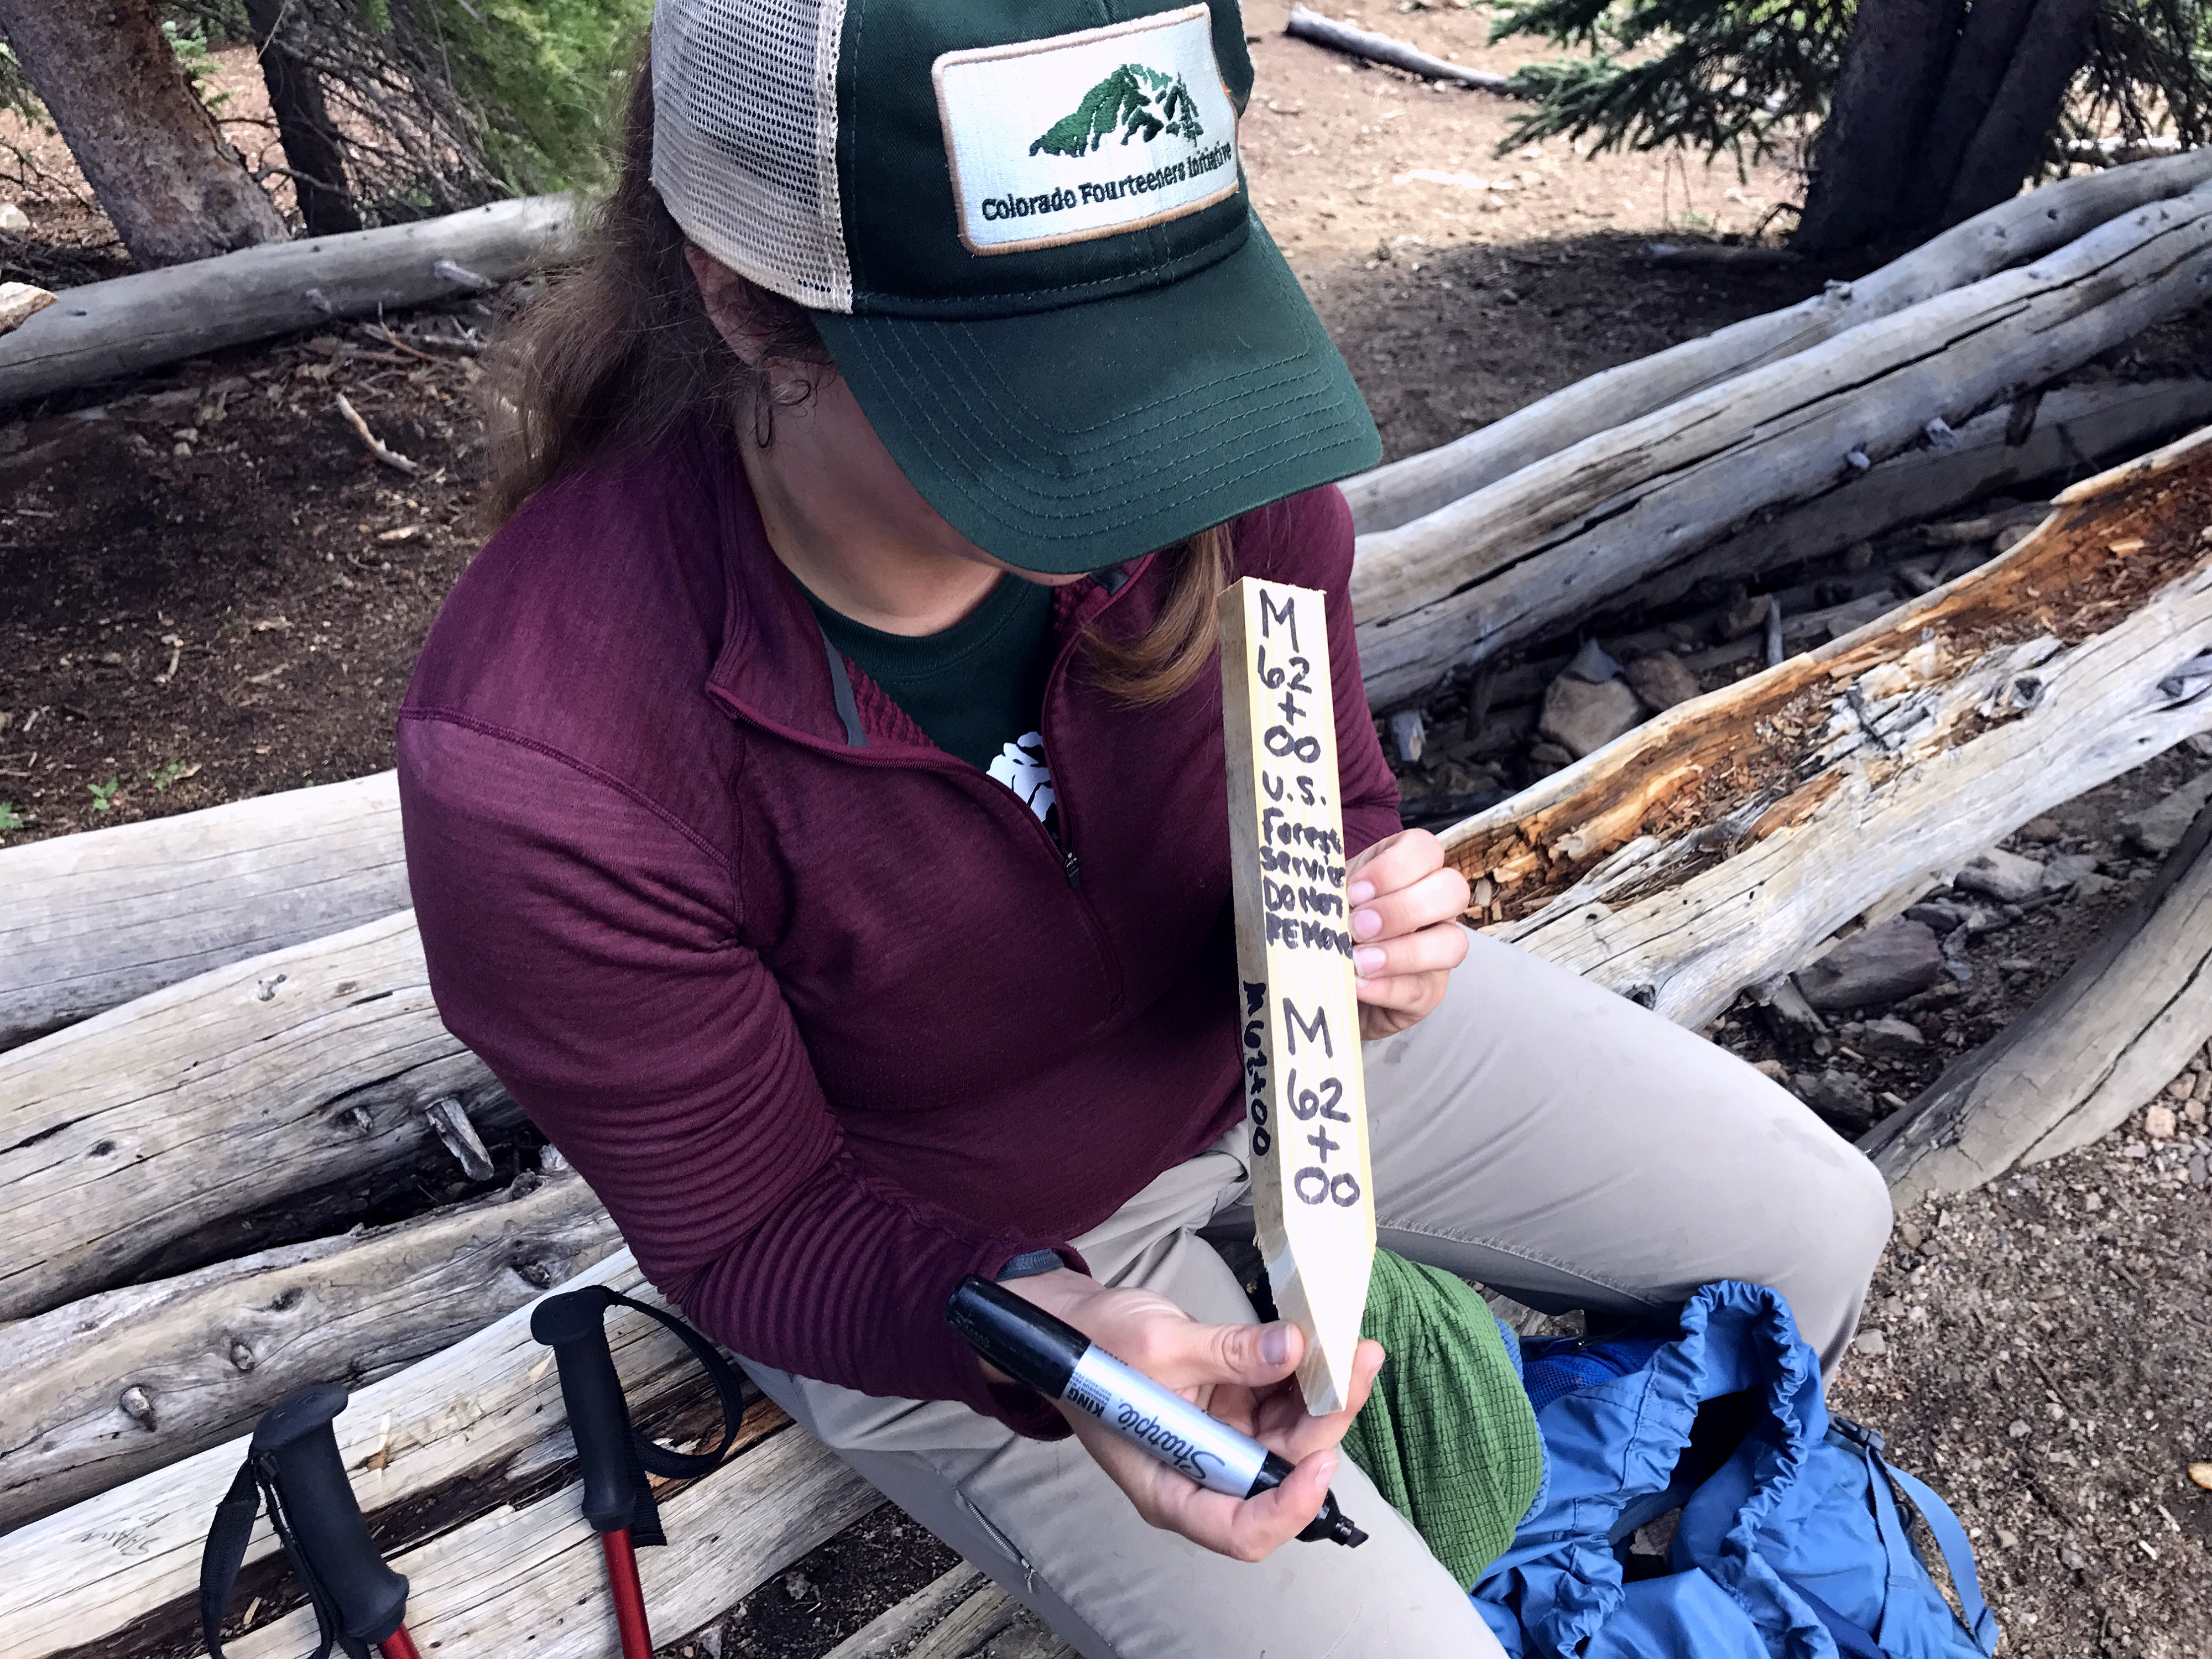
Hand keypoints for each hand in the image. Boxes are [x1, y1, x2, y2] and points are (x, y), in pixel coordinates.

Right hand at [993, 1269, 1384, 1560]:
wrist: (1072, 1325)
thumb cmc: (1095, 1349)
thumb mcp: (1159, 1345)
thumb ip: (1229, 1352)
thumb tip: (1292, 1347)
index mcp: (1172, 1488)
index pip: (1240, 1527)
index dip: (1289, 1507)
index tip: (1324, 1460)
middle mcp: (1205, 1474)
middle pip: (1281, 1474)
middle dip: (1324, 1424)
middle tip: (1354, 1366)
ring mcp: (1223, 1441)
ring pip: (1292, 1436)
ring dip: (1326, 1396)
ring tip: (1355, 1350)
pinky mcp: (1234, 1408)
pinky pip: (1282, 1401)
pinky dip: (1305, 1376)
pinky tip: (1327, 1344)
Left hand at [1346, 828, 1470, 1038]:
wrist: (1321, 979)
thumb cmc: (1326, 927)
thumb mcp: (1325, 899)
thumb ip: (1329, 890)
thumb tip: (1325, 892)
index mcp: (1407, 871)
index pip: (1425, 849)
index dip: (1393, 867)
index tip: (1354, 891)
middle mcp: (1433, 906)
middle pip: (1453, 891)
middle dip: (1402, 909)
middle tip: (1358, 926)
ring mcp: (1437, 950)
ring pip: (1453, 944)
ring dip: (1403, 952)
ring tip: (1359, 960)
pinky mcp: (1427, 992)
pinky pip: (1421, 989)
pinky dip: (1387, 987)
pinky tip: (1357, 984)